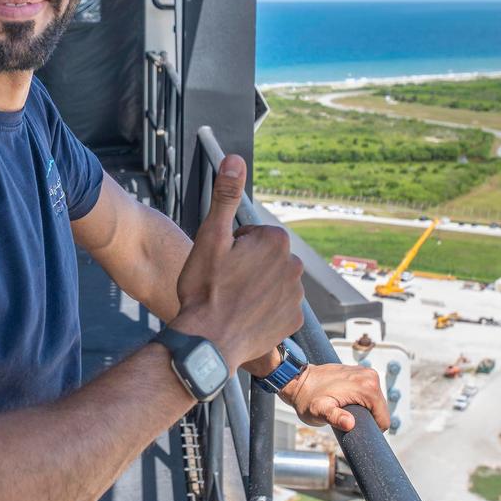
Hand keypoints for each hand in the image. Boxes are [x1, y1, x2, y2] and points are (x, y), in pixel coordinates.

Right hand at [171, 154, 304, 369]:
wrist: (208, 341)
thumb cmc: (205, 289)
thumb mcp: (210, 236)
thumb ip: (225, 195)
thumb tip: (234, 159)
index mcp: (275, 242)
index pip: (254, 234)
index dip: (233, 245)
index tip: (220, 261)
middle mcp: (293, 266)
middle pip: (265, 257)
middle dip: (247, 265)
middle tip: (223, 281)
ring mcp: (296, 296)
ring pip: (271, 281)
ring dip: (255, 286)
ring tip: (230, 300)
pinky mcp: (292, 321)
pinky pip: (278, 307)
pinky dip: (263, 309)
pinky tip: (243, 316)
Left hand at [279, 364, 390, 432]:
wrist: (298, 380)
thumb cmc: (307, 398)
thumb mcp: (319, 412)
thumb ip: (335, 418)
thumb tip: (350, 423)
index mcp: (367, 386)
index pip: (383, 419)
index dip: (371, 429)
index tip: (353, 426)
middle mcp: (370, 376)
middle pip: (380, 410)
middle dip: (367, 418)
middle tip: (345, 417)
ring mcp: (365, 372)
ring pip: (375, 403)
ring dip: (364, 410)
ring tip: (344, 409)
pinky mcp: (360, 372)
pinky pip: (369, 394)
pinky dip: (360, 401)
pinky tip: (346, 401)